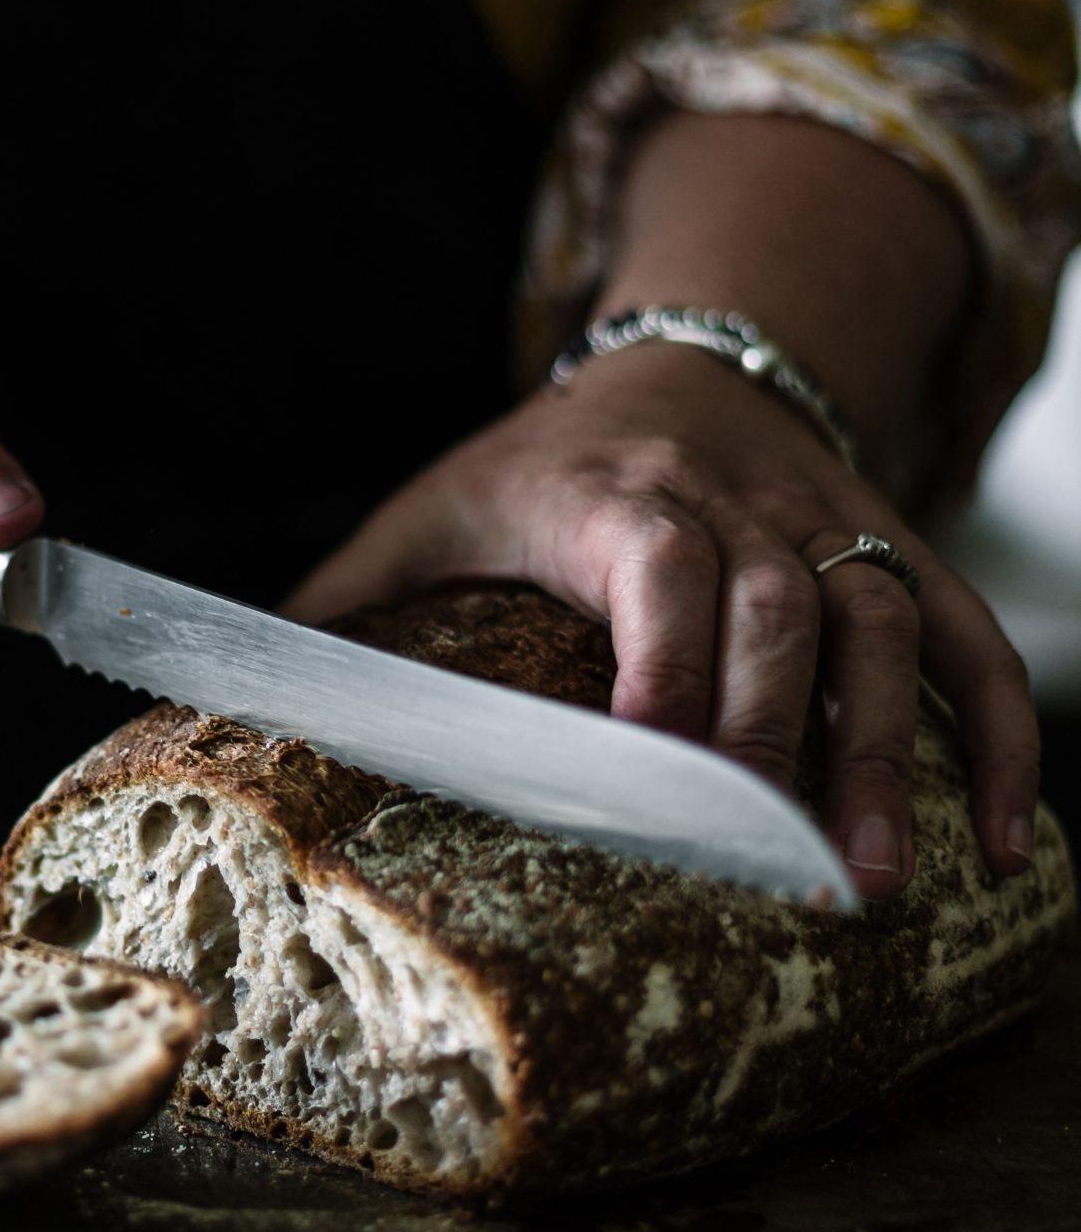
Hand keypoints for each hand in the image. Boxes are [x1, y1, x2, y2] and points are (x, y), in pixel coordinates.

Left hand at [286, 345, 1037, 900]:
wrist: (692, 355)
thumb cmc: (548, 458)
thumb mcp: (438, 503)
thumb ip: (349, 595)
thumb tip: (228, 682)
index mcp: (609, 492)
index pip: (653, 566)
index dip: (664, 661)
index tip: (654, 771)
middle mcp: (734, 505)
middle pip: (782, 610)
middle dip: (783, 741)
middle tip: (783, 872)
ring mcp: (828, 524)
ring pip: (885, 624)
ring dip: (893, 753)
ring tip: (885, 875)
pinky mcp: (891, 549)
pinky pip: (964, 636)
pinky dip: (998, 733)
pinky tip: (1009, 838)